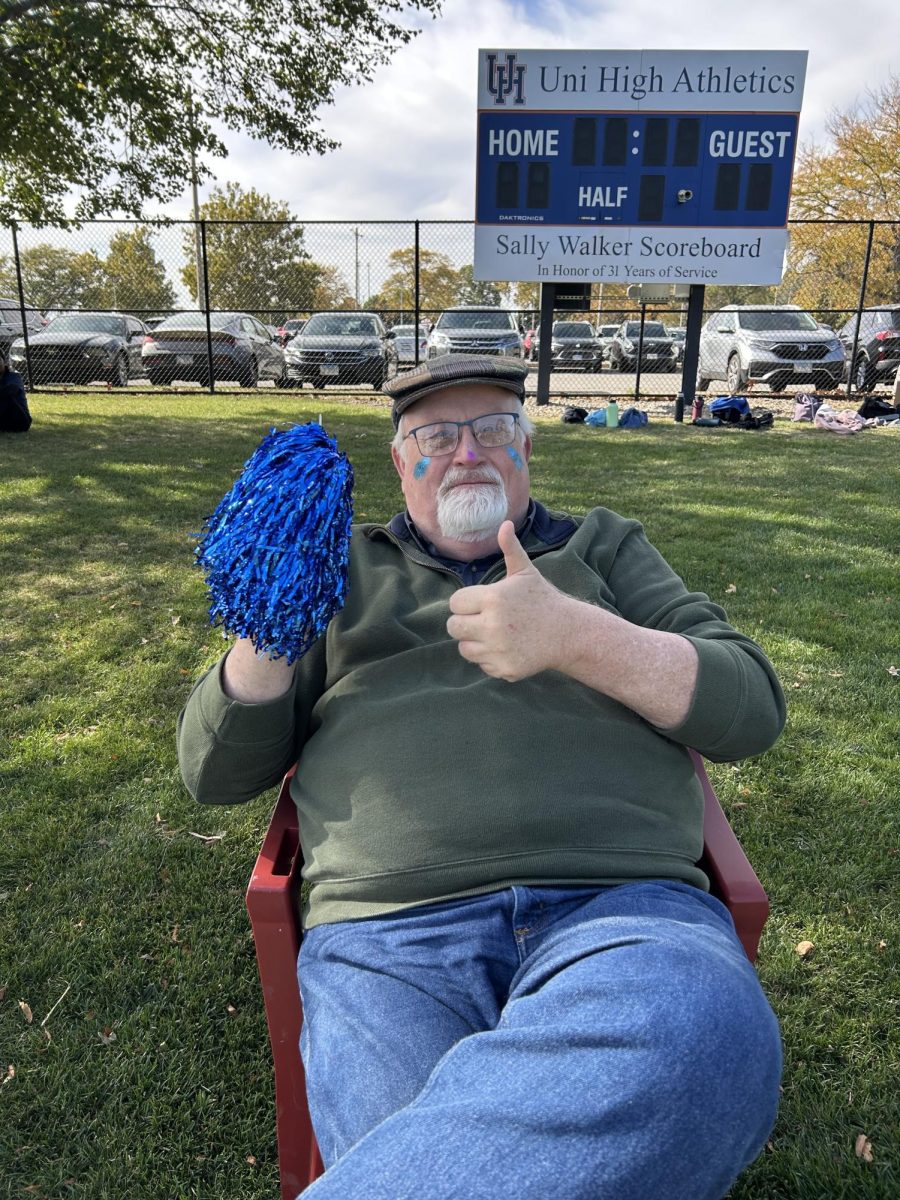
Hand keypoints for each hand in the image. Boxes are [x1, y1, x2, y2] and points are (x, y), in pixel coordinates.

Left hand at [446, 521, 572, 681]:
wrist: (567, 632)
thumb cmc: (542, 599)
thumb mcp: (526, 572)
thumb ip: (510, 549)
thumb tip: (504, 524)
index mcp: (493, 598)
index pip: (454, 603)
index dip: (465, 603)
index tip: (480, 604)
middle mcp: (492, 625)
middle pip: (452, 627)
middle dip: (464, 623)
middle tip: (482, 620)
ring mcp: (498, 649)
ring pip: (464, 648)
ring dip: (475, 642)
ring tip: (494, 634)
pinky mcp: (504, 668)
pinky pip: (482, 665)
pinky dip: (490, 659)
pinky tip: (507, 648)